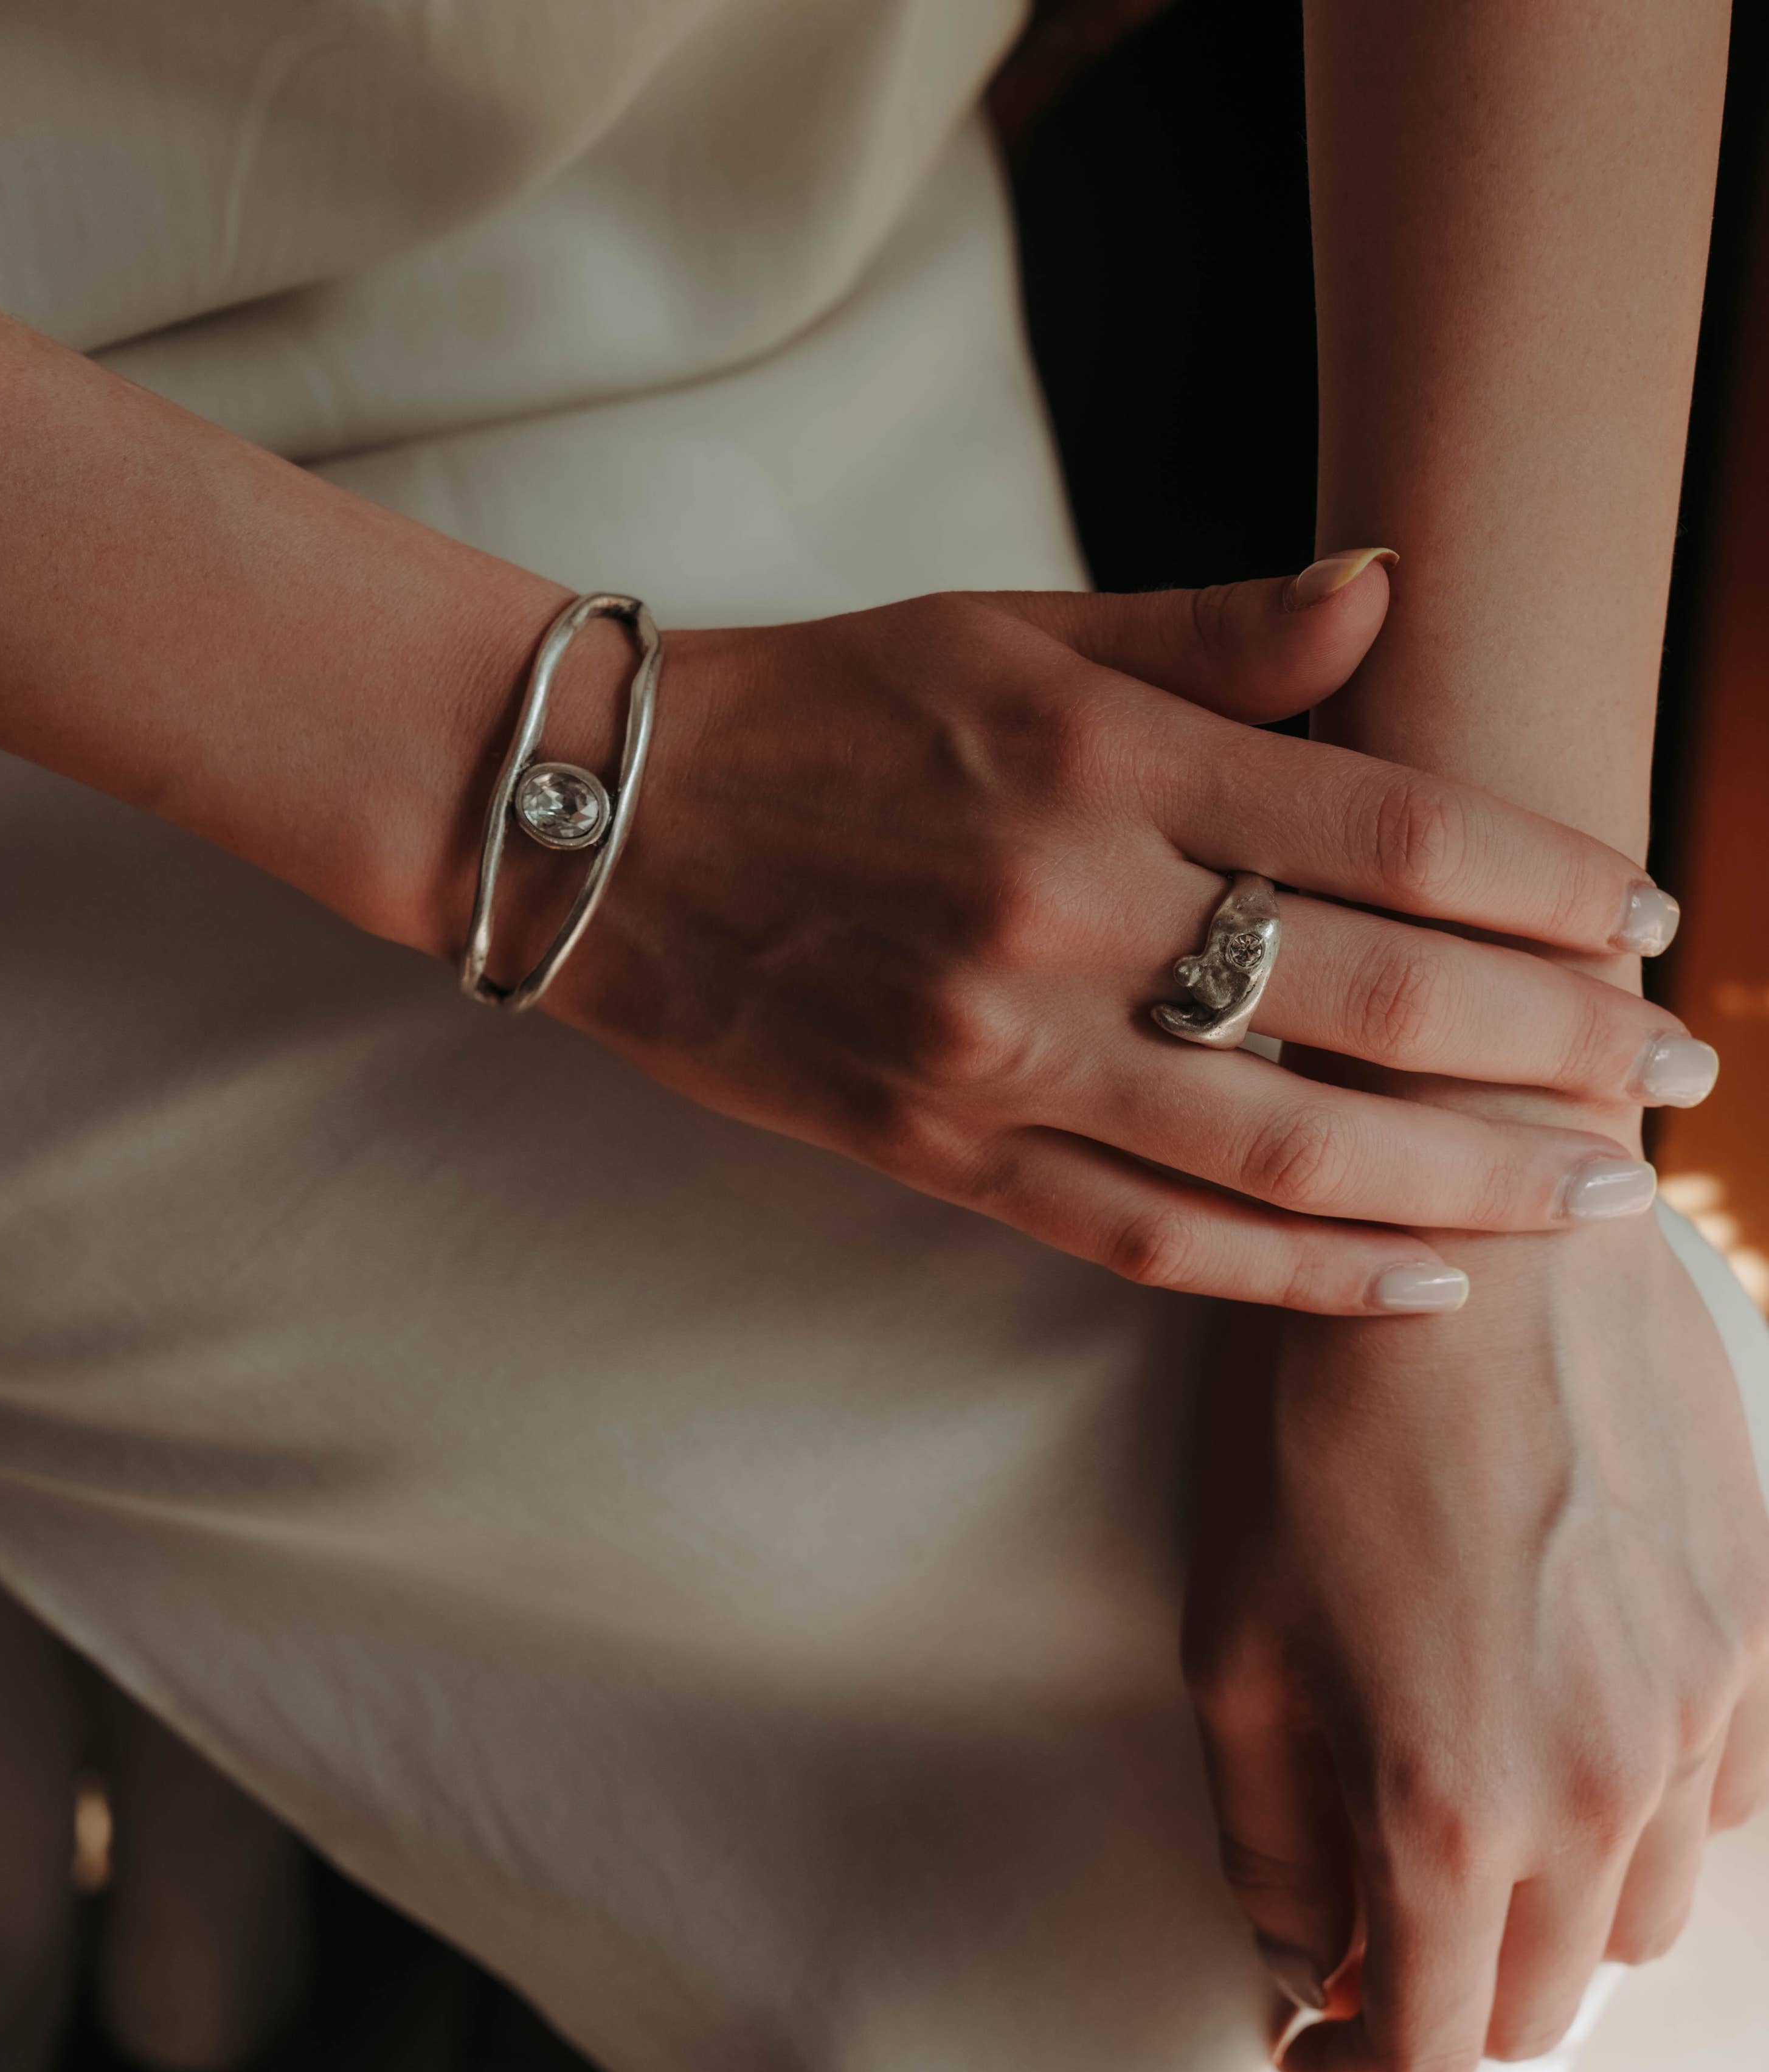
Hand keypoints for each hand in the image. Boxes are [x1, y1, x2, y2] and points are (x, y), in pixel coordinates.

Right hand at [507, 564, 1708, 1313]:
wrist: (603, 828)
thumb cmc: (827, 706)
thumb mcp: (1014, 627)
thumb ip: (1217, 630)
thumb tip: (1399, 594)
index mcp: (1099, 755)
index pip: (1386, 827)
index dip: (1543, 885)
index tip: (1648, 927)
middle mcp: (1066, 908)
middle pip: (1371, 998)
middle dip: (1550, 1046)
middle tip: (1668, 1083)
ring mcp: (1002, 1050)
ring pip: (1284, 1148)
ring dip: (1465, 1183)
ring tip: (1595, 1202)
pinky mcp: (946, 1152)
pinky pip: (1156, 1237)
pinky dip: (1300, 1275)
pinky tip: (1421, 1284)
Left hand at [1184, 1214, 1768, 2071]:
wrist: (1476, 1239)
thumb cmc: (1315, 1427)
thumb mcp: (1235, 1643)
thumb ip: (1271, 1838)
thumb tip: (1299, 1960)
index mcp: (1453, 1812)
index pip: (1431, 2044)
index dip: (1356, 2070)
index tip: (1308, 2043)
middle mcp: (1603, 1789)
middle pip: (1544, 2002)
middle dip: (1449, 2000)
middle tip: (1372, 1941)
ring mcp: (1699, 1712)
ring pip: (1649, 1912)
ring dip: (1553, 1918)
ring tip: (1474, 1842)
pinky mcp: (1754, 1630)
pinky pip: (1731, 1796)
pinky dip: (1652, 1820)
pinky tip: (1575, 1750)